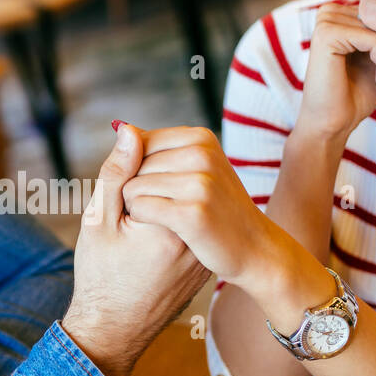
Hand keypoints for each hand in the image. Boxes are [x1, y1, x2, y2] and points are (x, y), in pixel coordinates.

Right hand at [61, 122, 209, 375]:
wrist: (114, 329)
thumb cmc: (99, 276)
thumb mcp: (98, 221)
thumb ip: (116, 172)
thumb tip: (130, 128)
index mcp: (171, 223)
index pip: (156, 167)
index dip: (127, 179)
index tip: (117, 212)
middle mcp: (196, 235)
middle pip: (174, 181)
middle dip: (145, 188)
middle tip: (125, 225)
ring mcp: (203, 249)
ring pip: (183, 202)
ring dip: (158, 203)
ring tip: (136, 235)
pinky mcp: (203, 259)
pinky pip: (187, 225)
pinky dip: (168, 224)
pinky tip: (149, 246)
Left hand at [120, 125, 287, 288]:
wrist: (254, 248)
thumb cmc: (215, 208)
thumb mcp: (193, 170)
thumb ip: (153, 149)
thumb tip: (121, 127)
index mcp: (200, 138)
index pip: (137, 142)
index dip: (136, 169)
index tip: (161, 187)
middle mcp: (201, 154)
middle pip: (132, 165)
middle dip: (135, 187)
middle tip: (167, 205)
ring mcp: (200, 184)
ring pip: (131, 188)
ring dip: (135, 207)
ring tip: (165, 218)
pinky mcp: (193, 214)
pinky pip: (140, 208)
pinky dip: (140, 221)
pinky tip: (161, 228)